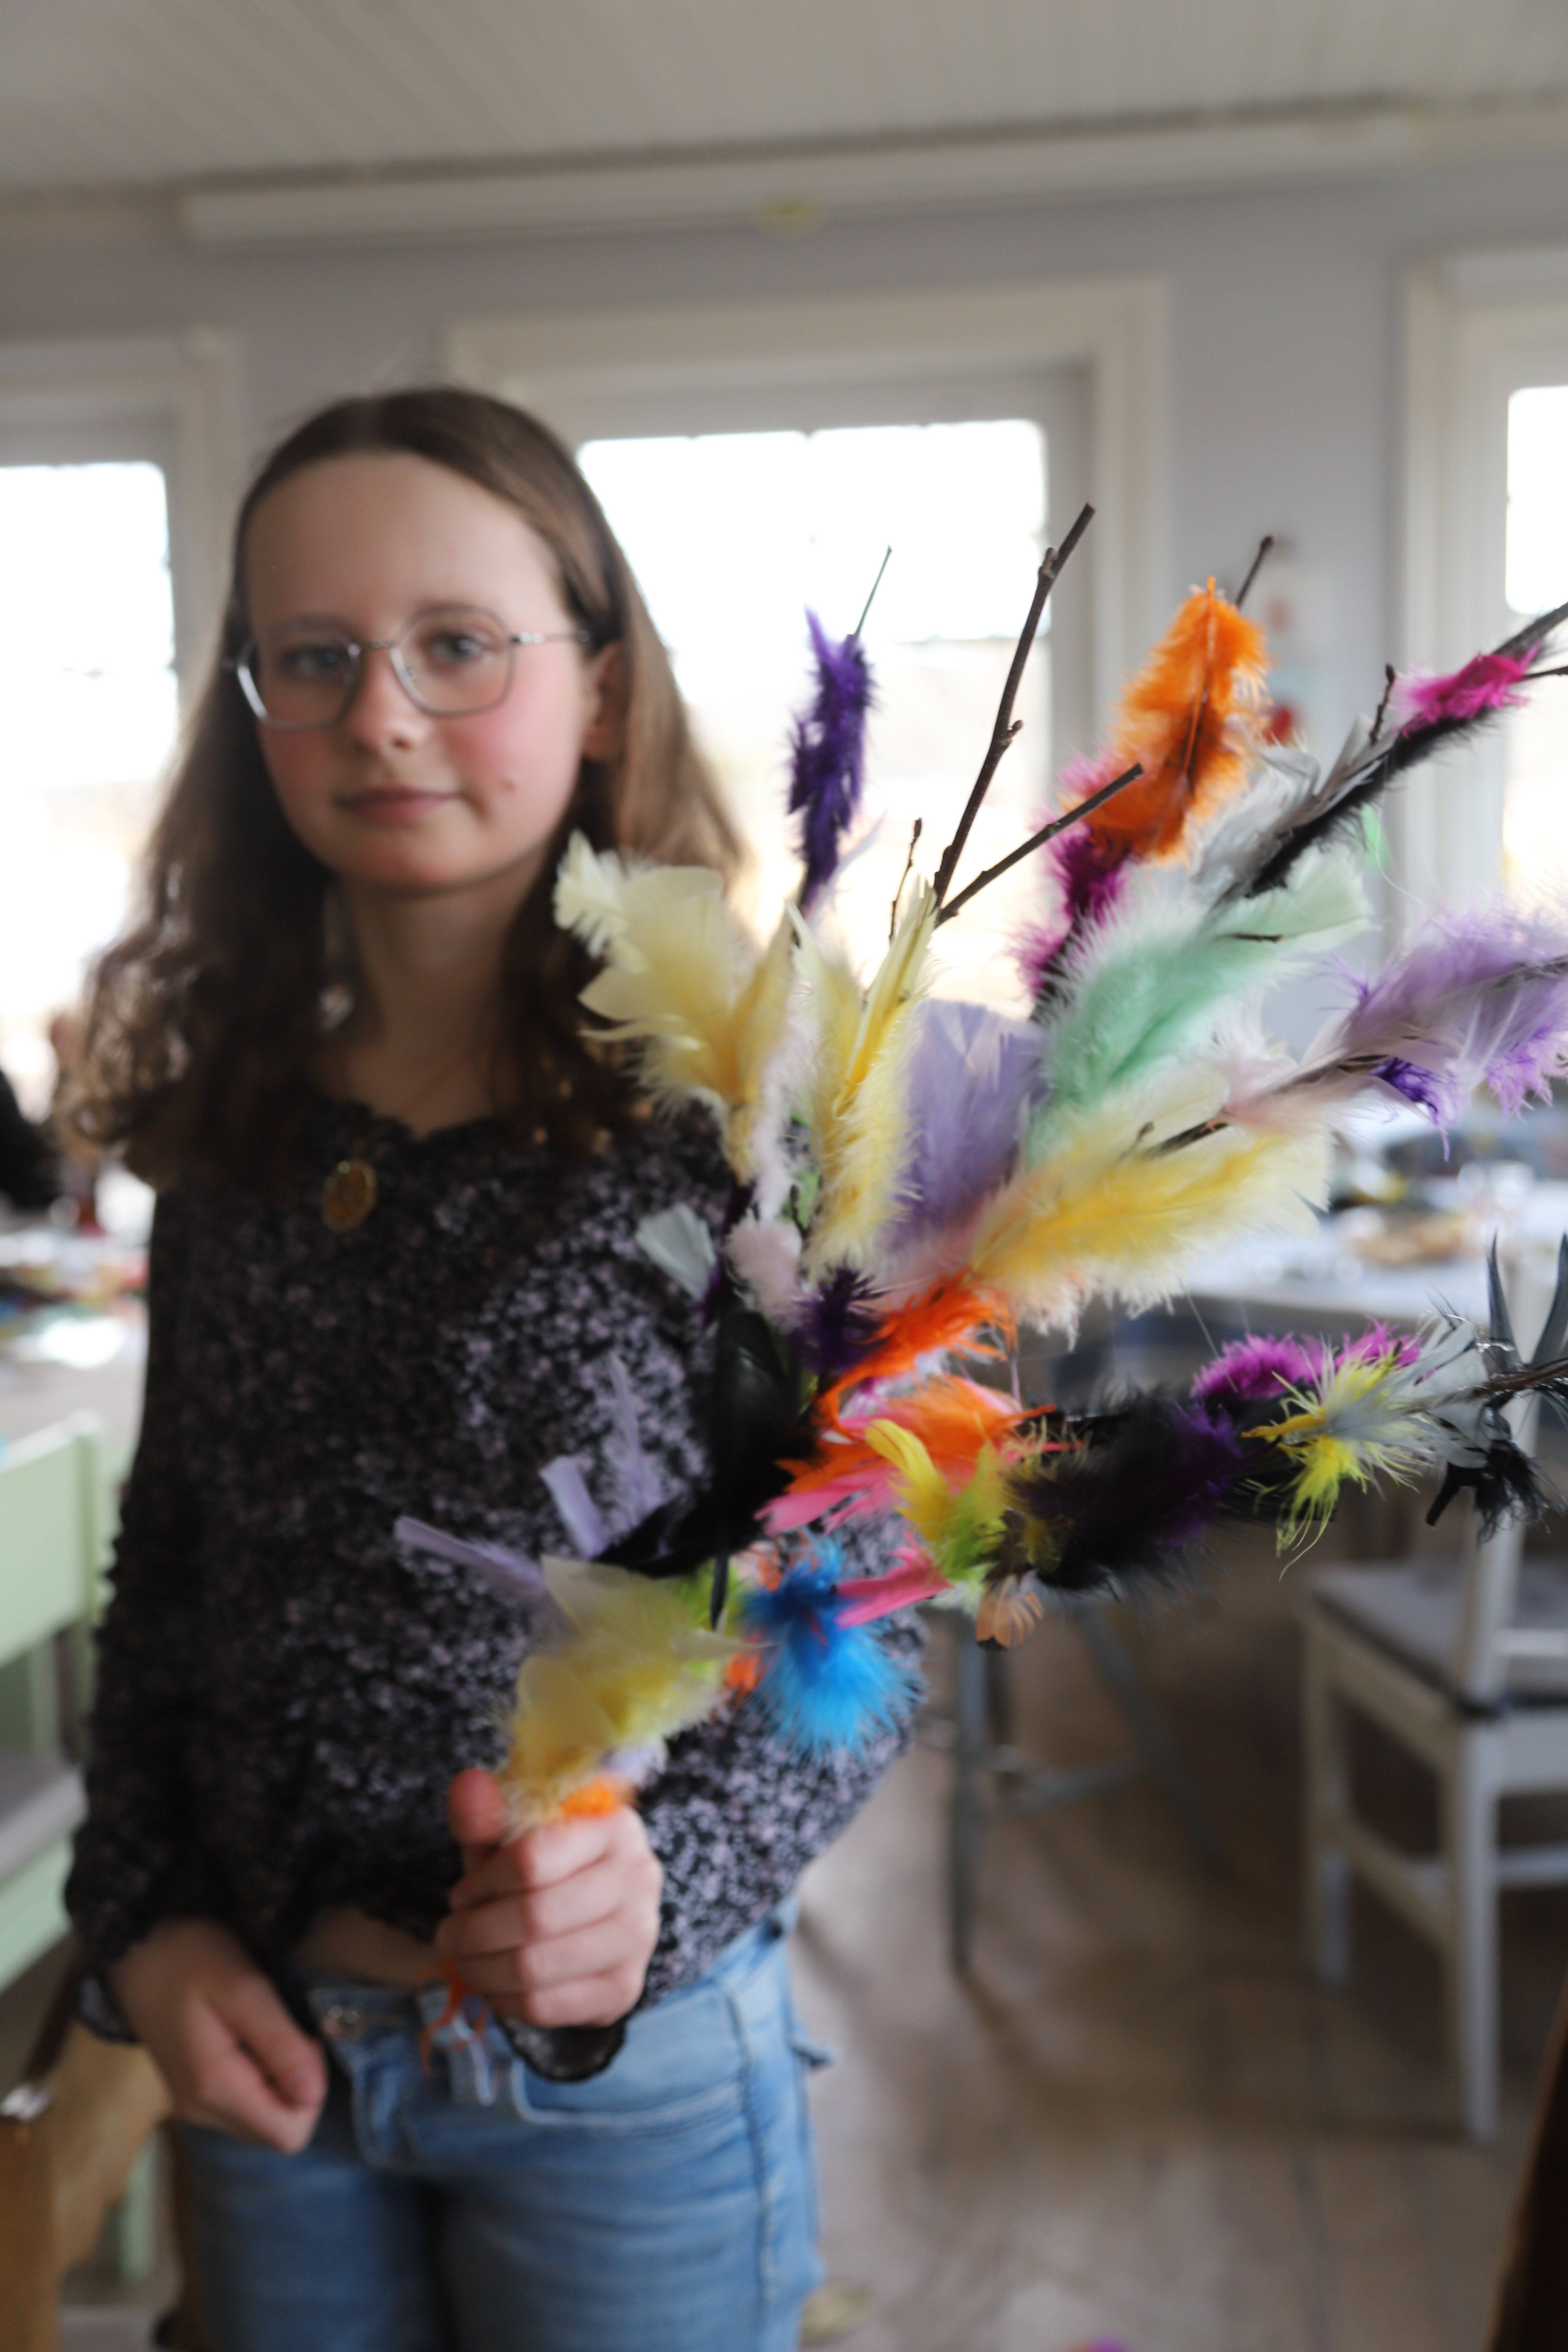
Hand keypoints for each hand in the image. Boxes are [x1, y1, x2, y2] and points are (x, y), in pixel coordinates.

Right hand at [110, 1918, 326, 2153]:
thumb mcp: (242, 1987)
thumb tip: (313, 2094)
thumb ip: (279, 2043)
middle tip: (287, 2030)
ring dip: (280, 2078)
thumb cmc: (189, 1955)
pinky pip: (244, 2104)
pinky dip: (261, 2075)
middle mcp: (201, 2111)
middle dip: (299, 2085)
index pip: (289, 2134)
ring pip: (263, 2119)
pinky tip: (249, 2034)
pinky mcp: (193, 2092)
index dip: (313, 2090)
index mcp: (213, 2089)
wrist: (136, 1949)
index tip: (303, 2039)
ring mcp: (194, 2105)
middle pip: (278, 2130)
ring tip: (265, 2027)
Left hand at [437, 1768, 662, 2028]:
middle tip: (450, 1933)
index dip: (482, 1883)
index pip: (532, 1859)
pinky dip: (503, 2000)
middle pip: (534, 1918)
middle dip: (473, 1932)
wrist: (588, 1915)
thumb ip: (485, 1814)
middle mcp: (638, 1879)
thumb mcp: (511, 1838)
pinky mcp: (624, 1989)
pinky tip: (494, 1984)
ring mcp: (638, 1939)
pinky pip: (546, 2006)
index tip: (463, 1893)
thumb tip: (467, 1781)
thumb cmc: (542, 1869)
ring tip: (464, 1958)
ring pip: (536, 1967)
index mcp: (614, 1827)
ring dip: (480, 1968)